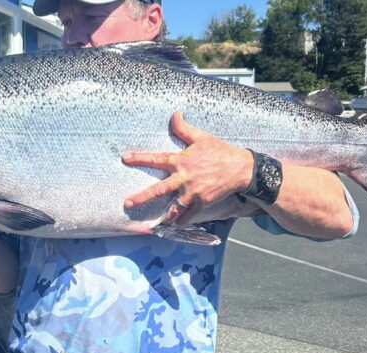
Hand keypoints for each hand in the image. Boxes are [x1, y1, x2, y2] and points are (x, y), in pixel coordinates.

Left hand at [122, 111, 254, 225]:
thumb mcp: (202, 137)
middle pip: (159, 189)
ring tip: (151, 224)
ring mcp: (193, 192)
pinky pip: (188, 215)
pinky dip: (181, 221)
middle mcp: (185, 178)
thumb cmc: (220, 151)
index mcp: (182, 161)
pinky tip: (174, 225)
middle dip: (142, 197)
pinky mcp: (202, 202)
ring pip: (174, 208)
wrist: (241, 168)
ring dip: (162, 216)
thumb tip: (174, 113)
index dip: (140, 158)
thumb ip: (184, 129)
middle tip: (127, 203)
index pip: (157, 159)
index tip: (125, 157)